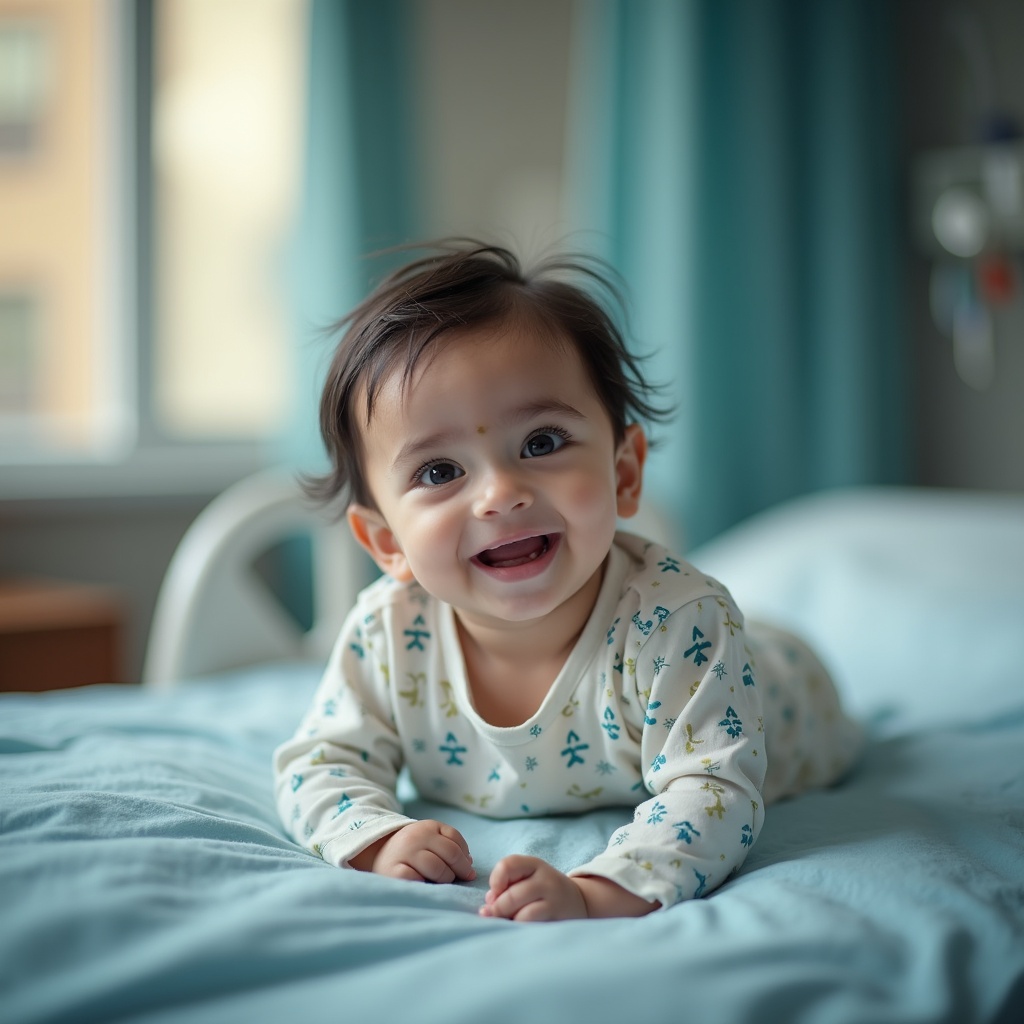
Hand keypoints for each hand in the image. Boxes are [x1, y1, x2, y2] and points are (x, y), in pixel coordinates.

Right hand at [350, 820, 475, 882]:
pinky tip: (424, 885)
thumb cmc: (412, 849)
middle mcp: (416, 837)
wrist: (377, 851)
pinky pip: (417, 880)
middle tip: (459, 879)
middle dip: (460, 870)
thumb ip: (451, 846)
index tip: (467, 870)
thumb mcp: (430, 839)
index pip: (456, 840)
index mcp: (428, 826)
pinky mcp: (393, 872)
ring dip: (445, 879)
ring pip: (437, 868)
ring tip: (441, 882)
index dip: (465, 858)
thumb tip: (470, 864)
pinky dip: (425, 884)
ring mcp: (404, 853)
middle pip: (451, 854)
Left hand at [480, 856, 660, 920]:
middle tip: (493, 915)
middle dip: (497, 909)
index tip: (494, 894)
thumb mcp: (529, 879)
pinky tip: (521, 931)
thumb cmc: (544, 891)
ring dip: (509, 922)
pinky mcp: (560, 921)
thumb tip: (488, 907)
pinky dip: (521, 931)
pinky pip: (534, 928)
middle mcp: (547, 880)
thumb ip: (507, 886)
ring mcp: (555, 901)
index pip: (508, 864)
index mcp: (535, 865)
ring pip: (522, 915)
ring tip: (510, 923)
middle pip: (512, 895)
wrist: (581, 902)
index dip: (495, 880)